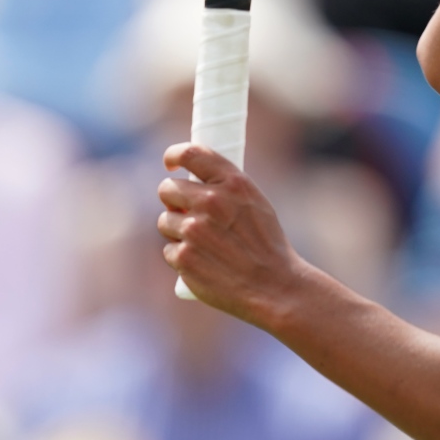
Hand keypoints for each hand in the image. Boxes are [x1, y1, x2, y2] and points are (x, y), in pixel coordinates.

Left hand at [157, 143, 299, 322]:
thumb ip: (225, 188)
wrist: (274, 286)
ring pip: (165, 221)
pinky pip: (169, 250)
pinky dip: (182, 257)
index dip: (173, 156)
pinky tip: (204, 263)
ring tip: (203, 244)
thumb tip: (191, 182)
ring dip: (176, 231)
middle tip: (187, 213)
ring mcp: (194, 229)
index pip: (190, 153)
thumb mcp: (256, 204)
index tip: (171, 164)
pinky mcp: (184, 257)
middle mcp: (211, 201)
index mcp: (232, 182)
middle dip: (174, 200)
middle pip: (167, 188)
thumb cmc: (267, 245)